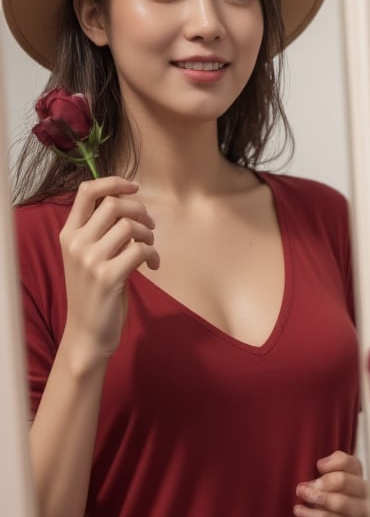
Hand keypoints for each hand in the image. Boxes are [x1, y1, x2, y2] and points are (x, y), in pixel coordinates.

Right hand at [58, 177, 159, 369]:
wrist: (87, 333)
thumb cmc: (94, 293)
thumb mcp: (88, 257)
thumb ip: (101, 231)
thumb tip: (128, 205)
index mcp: (68, 234)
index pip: (86, 191)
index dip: (114, 182)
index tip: (134, 187)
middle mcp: (76, 243)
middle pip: (114, 204)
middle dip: (139, 210)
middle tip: (149, 226)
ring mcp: (90, 260)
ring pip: (129, 226)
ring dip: (148, 234)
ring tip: (150, 248)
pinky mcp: (108, 277)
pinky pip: (140, 250)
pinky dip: (153, 254)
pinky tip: (154, 266)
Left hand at [294, 450, 369, 516]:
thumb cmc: (352, 496)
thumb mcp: (351, 474)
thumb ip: (339, 461)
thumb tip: (322, 464)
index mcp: (364, 487)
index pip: (343, 479)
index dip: (322, 481)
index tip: (308, 484)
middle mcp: (367, 508)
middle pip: (338, 503)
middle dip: (313, 498)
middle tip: (301, 494)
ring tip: (300, 512)